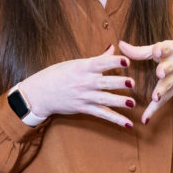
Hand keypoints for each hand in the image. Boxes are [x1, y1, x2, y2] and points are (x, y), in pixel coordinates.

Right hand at [17, 45, 136, 128]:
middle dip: (118, 83)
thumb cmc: (57, 74)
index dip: (113, 62)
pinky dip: (115, 120)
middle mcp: (84, 82)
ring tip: (132, 103)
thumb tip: (113, 47)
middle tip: (131, 83)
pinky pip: (102, 114)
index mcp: (82, 67)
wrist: (40, 93)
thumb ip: (98, 58)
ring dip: (119, 102)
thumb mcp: (75, 63)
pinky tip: (128, 124)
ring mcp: (84, 97)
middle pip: (104, 82)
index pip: (100, 63)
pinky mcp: (84, 108)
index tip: (126, 61)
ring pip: (104, 99)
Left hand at [118, 39, 172, 124]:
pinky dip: (153, 111)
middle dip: (165, 70)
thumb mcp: (164, 48)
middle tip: (161, 73)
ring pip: (168, 86)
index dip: (161, 50)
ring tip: (155, 97)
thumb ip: (141, 50)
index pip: (166, 49)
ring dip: (162, 91)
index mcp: (171, 51)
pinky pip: (164, 101)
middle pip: (169, 68)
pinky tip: (144, 119)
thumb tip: (120, 44)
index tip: (157, 52)